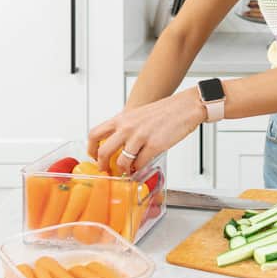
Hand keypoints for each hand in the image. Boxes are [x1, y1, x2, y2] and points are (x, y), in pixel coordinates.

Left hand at [87, 87, 205, 174]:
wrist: (185, 106)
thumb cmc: (165, 111)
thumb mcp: (138, 115)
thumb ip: (126, 129)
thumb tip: (118, 147)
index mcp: (122, 118)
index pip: (94, 134)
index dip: (91, 149)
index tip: (94, 156)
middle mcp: (127, 127)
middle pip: (103, 151)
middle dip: (103, 165)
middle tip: (107, 170)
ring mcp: (140, 137)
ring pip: (122, 162)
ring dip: (124, 170)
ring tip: (129, 170)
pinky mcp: (154, 145)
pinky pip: (140, 164)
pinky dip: (139, 170)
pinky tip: (141, 168)